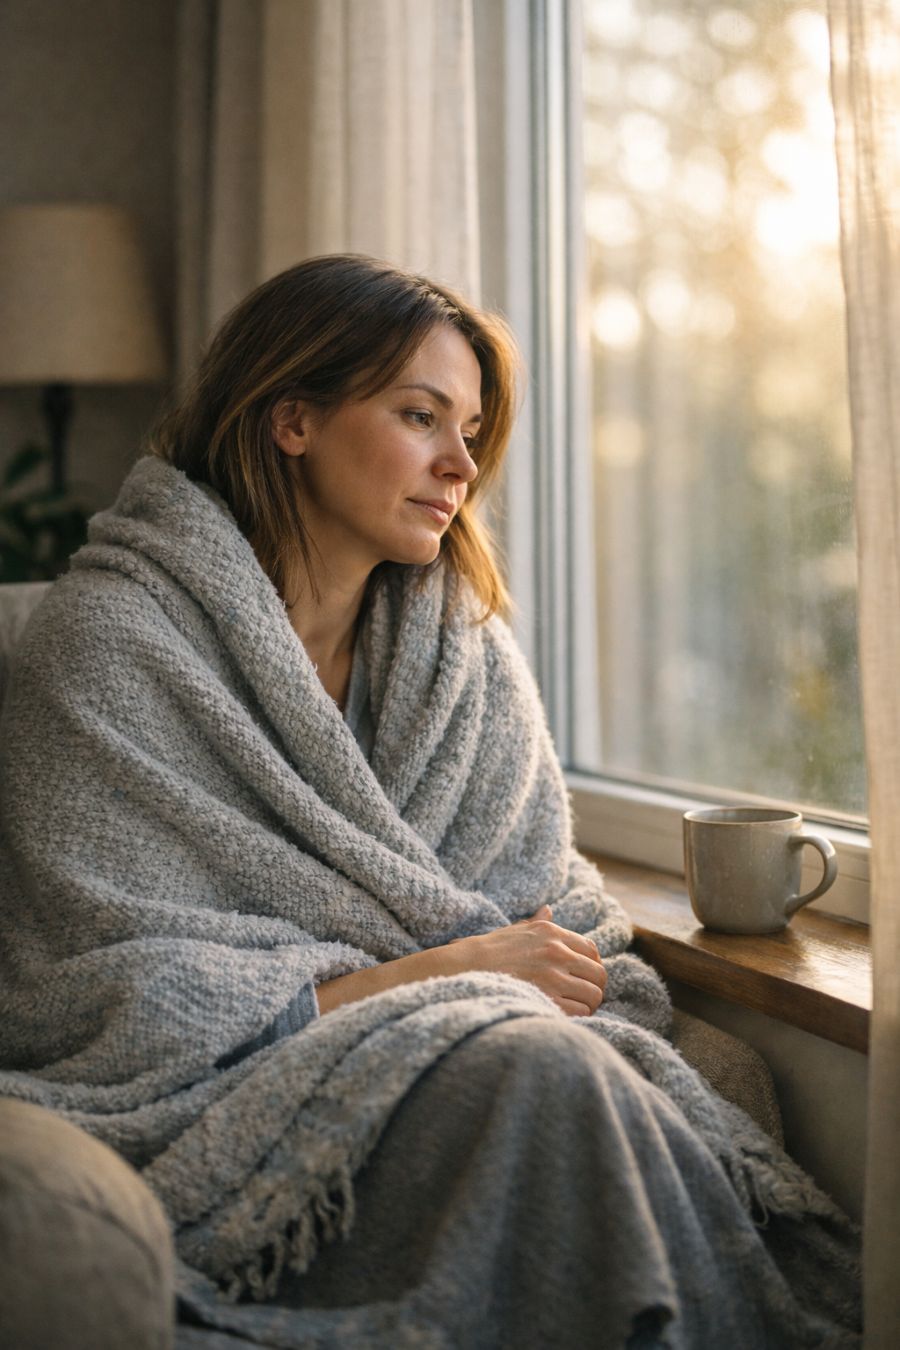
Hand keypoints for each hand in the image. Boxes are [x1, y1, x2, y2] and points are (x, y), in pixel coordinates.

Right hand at [441, 903, 606, 1017]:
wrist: (465, 969)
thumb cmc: (489, 951)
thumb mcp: (516, 930)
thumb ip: (537, 921)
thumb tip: (548, 909)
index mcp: (552, 933)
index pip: (592, 950)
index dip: (593, 965)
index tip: (584, 976)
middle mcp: (557, 953)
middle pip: (599, 974)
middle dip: (594, 987)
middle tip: (582, 995)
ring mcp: (554, 977)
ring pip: (594, 995)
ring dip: (587, 1004)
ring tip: (574, 1007)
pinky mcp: (548, 1000)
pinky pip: (580, 1012)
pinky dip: (577, 1017)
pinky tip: (563, 1015)